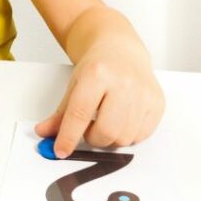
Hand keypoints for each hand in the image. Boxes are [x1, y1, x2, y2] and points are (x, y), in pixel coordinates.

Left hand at [35, 38, 163, 156]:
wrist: (121, 50)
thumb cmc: (97, 67)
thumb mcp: (74, 85)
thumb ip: (60, 113)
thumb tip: (44, 133)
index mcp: (97, 74)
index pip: (80, 114)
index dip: (68, 137)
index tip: (60, 150)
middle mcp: (123, 82)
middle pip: (105, 131)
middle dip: (93, 138)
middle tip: (89, 129)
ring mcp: (143, 93)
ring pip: (124, 138)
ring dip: (110, 138)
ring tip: (106, 120)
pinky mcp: (157, 102)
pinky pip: (141, 136)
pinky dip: (128, 135)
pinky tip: (122, 119)